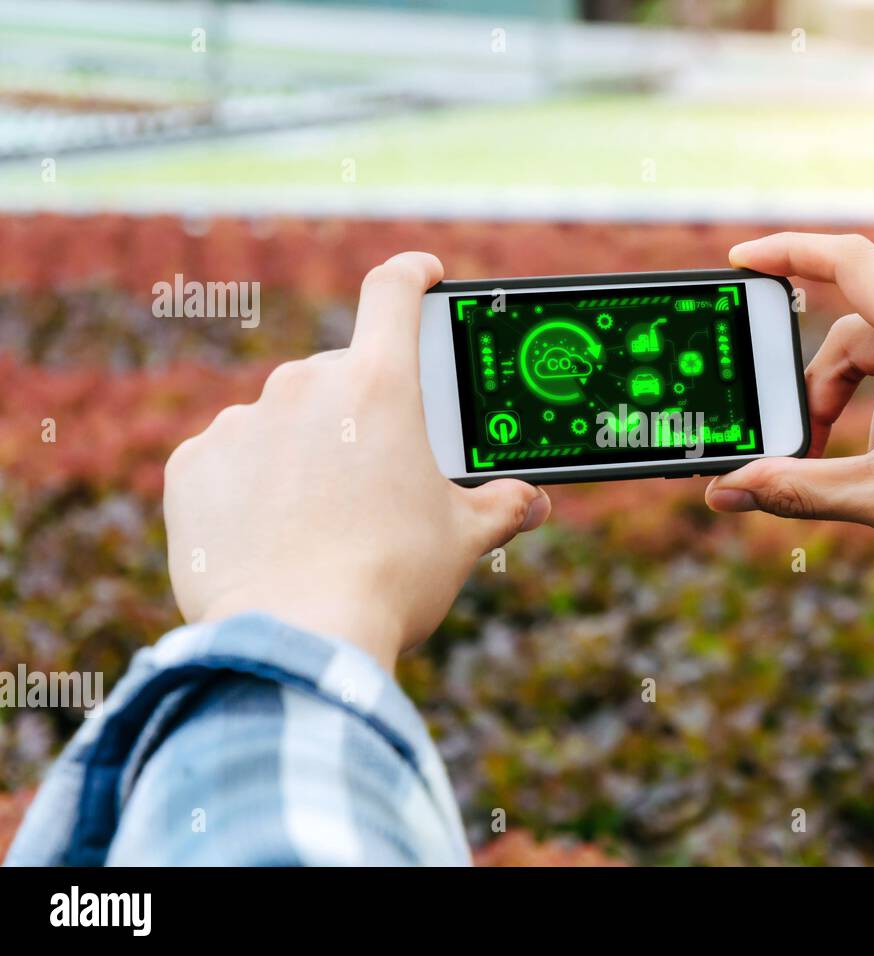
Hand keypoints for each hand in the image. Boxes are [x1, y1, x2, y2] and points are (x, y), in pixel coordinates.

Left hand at [164, 252, 549, 669]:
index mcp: (379, 386)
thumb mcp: (463, 538)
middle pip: (338, 376)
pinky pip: (229, 460)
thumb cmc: (392, 579)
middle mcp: (304, 386)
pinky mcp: (194, 466)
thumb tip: (533, 501)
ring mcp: (242, 423)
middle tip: (374, 477)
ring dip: (302, 451)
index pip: (393, 293)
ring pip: (282, 421)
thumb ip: (502, 506)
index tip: (423, 275)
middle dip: (357, 416)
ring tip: (321, 521)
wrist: (298, 637)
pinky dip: (250, 485)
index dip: (412, 276)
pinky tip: (270, 534)